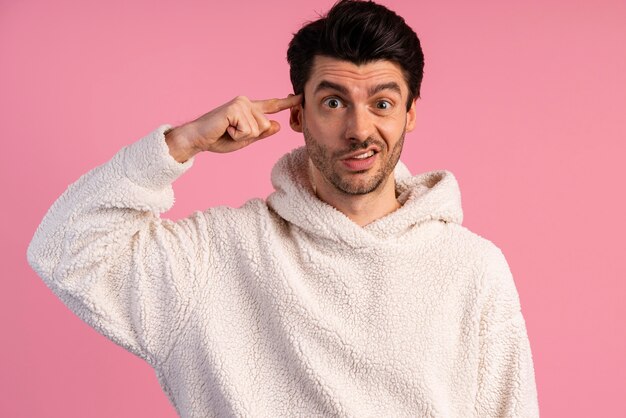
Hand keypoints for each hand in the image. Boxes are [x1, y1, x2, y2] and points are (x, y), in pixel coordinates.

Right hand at [166, 94, 301, 161]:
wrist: (198, 139)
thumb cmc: (219, 139)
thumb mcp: (245, 139)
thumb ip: (261, 133)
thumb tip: (278, 125)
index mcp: (249, 109)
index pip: (271, 106)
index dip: (287, 103)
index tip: (300, 97)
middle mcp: (246, 102)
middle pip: (265, 126)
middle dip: (250, 136)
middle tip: (231, 133)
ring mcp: (241, 103)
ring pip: (257, 129)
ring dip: (241, 136)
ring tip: (227, 131)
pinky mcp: (235, 108)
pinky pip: (248, 130)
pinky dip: (236, 136)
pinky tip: (225, 129)